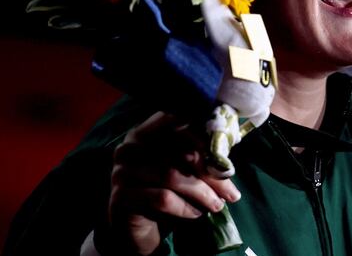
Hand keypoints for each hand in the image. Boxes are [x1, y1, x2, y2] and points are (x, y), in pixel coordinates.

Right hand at [107, 112, 241, 254]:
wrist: (137, 229)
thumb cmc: (165, 193)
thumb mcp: (183, 171)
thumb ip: (199, 158)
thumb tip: (228, 162)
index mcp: (147, 131)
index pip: (178, 123)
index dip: (205, 138)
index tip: (227, 160)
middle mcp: (131, 146)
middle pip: (180, 153)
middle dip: (211, 175)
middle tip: (232, 193)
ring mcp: (122, 170)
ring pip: (172, 175)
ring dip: (201, 193)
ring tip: (217, 205)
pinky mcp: (120, 196)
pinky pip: (161, 198)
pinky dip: (184, 207)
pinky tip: (196, 214)